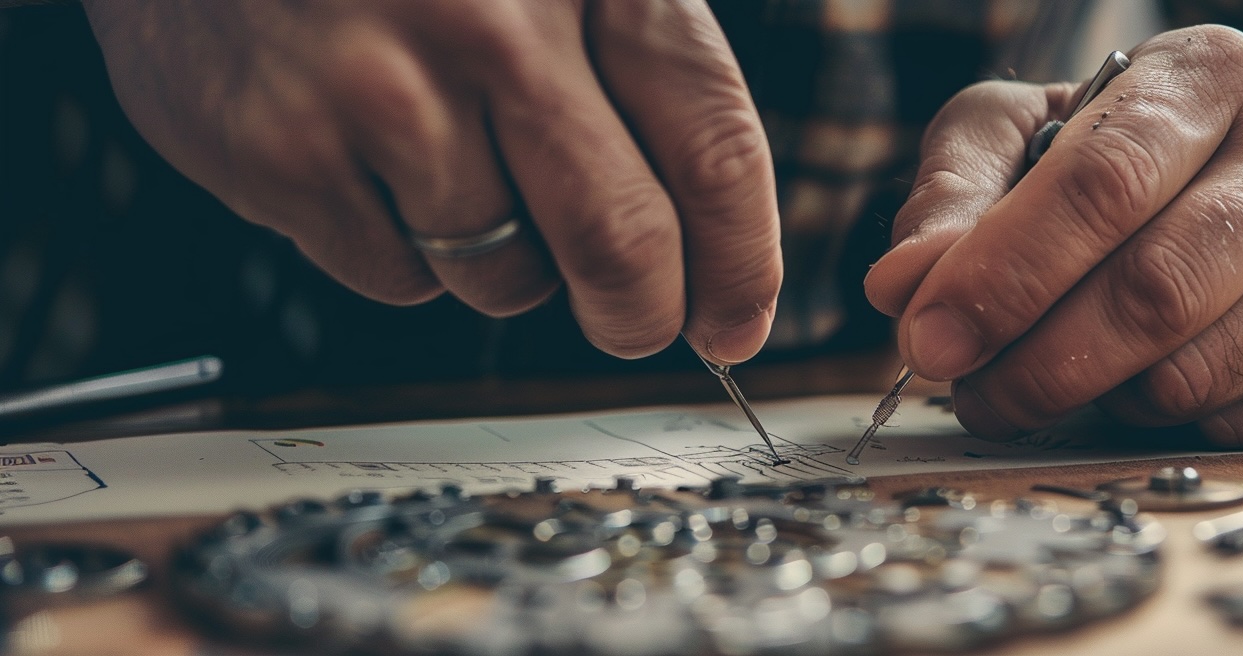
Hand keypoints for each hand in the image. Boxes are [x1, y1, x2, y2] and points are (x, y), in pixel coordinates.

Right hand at [83, 0, 780, 361]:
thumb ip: (636, 67)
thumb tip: (711, 249)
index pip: (713, 147)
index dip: (741, 261)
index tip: (738, 321)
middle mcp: (494, 24)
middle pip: (620, 240)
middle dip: (641, 310)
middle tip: (636, 319)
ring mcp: (381, 88)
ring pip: (503, 275)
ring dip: (505, 261)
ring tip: (455, 163)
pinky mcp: (281, 149)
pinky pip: (396, 276)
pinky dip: (404, 249)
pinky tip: (373, 162)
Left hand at [864, 26, 1242, 446]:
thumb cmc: (1136, 177)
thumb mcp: (1028, 144)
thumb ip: (955, 196)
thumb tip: (902, 284)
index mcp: (1210, 76)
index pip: (1101, 180)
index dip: (1003, 270)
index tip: (928, 335)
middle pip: (1152, 286)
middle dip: (1036, 360)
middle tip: (973, 395)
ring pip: (1193, 369)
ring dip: (1096, 401)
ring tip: (1055, 385)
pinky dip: (1174, 430)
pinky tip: (1151, 393)